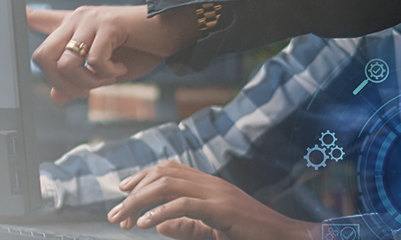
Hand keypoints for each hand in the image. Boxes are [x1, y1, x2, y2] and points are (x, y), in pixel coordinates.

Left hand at [29, 5, 195, 101]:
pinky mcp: (108, 24)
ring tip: (108, 79)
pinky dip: (108, 74)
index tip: (12, 15)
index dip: (22, 19)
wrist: (170, 34)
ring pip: (66, 63)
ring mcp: (91, 19)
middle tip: (85, 90)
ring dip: (87, 82)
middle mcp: (77, 18)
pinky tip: (121, 67)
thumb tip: (55, 96)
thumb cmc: (139, 50)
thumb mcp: (106, 71)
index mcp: (74, 26)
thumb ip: (80, 80)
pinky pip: (94, 61)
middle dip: (60, 83)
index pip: (38, 19)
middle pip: (41, 56)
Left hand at [106, 162, 319, 239]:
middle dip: (134, 192)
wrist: (285, 236)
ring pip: (167, 185)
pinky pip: (184, 204)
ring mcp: (217, 193)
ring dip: (139, 202)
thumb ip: (186, 226)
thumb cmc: (249, 234)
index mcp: (209, 184)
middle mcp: (210, 183)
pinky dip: (160, 213)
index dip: (142, 176)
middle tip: (115, 215)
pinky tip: (145, 224)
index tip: (122, 191)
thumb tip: (155, 223)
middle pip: (162, 174)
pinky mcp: (221, 208)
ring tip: (123, 220)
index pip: (169, 168)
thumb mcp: (211, 230)